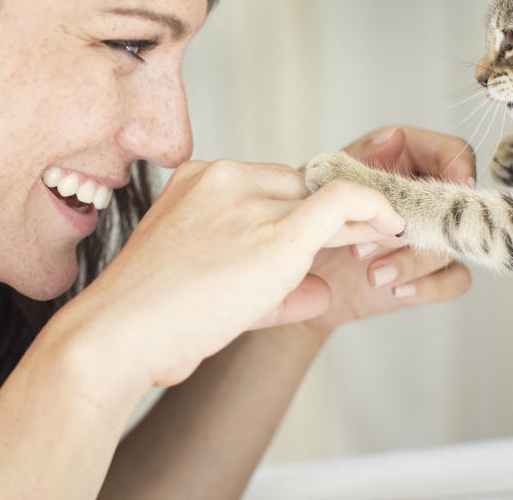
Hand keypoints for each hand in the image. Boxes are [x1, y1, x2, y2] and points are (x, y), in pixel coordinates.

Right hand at [63, 159, 404, 390]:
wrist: (119, 333)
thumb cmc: (149, 323)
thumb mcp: (209, 291)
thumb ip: (271, 288)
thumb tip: (323, 292)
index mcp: (194, 182)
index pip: (264, 185)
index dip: (299, 208)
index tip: (326, 230)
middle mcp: (222, 179)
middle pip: (295, 185)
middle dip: (328, 212)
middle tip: (367, 235)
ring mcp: (248, 202)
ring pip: (322, 195)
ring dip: (357, 217)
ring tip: (387, 235)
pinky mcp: (275, 232)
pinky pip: (341, 201)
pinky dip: (373, 207)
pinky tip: (393, 226)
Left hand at [304, 126, 473, 333]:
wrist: (296, 277)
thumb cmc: (307, 220)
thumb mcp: (323, 185)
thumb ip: (360, 159)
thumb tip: (395, 136)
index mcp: (402, 162)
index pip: (447, 152)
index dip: (457, 163)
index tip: (459, 181)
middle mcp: (422, 197)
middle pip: (456, 202)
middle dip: (423, 222)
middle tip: (391, 236)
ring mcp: (428, 236)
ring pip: (455, 242)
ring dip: (416, 259)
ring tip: (374, 273)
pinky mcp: (427, 272)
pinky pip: (455, 280)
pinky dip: (430, 286)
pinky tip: (395, 290)